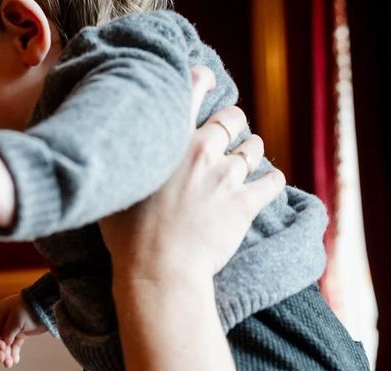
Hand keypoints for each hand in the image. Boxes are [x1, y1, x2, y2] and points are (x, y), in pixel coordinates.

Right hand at [0, 294, 47, 367]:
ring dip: (7, 354)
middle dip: (0, 350)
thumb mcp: (18, 319)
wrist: (49, 305)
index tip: (1, 349)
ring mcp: (14, 326)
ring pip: (7, 343)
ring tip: (9, 365)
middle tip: (2, 361)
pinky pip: (15, 344)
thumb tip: (4, 343)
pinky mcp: (22, 332)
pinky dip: (14, 352)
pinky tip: (15, 361)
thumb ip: (8, 331)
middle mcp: (5, 320)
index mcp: (2, 312)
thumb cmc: (32, 309)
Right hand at [99, 66, 284, 289]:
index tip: (207, 80)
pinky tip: (267, 185)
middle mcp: (201, 151)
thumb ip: (127, 165)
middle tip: (229, 136)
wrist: (157, 270)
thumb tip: (117, 156)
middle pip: (232, 118)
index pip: (190, 92)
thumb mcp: (117, 190)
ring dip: (251, 152)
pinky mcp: (246, 203)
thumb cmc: (128, 237)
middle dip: (233, 125)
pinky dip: (272, 181)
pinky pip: (273, 181)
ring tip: (245, 163)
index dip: (202, 80)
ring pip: (255, 148)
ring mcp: (226, 177)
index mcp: (169, 144)